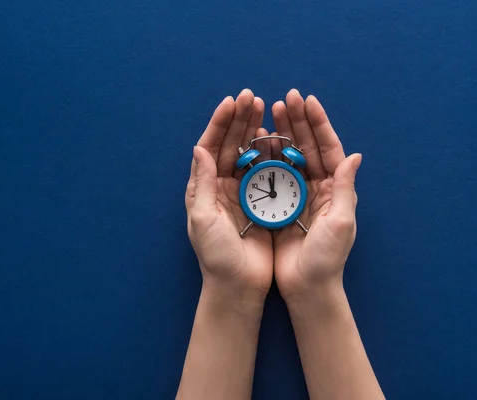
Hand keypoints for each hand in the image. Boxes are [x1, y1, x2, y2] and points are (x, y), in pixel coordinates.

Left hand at [185, 89, 272, 302]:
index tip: (231, 102)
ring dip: (256, 130)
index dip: (219, 124)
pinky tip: (277, 136)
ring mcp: (243, 193)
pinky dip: (271, 153)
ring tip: (265, 107)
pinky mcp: (263, 202)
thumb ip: (202, 183)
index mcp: (204, 188)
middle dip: (239, 120)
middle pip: (231, 145)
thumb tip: (199, 147)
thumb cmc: (216, 256)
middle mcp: (222, 186)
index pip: (210, 147)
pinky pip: (267, 171)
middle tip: (252, 97)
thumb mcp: (203, 219)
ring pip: (250, 153)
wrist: (239, 285)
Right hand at [269, 89, 361, 301]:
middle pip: (309, 146)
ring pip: (290, 155)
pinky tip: (258, 138)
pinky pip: (274, 173)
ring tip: (270, 110)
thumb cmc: (326, 258)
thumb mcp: (341, 223)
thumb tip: (355, 155)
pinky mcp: (280, 204)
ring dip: (282, 132)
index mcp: (336, 189)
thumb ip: (346, 189)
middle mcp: (319, 187)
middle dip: (298, 121)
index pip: (329, 148)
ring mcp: (298, 194)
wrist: (306, 287)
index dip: (319, 124)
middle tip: (286, 97)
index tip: (308, 101)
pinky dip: (267, 154)